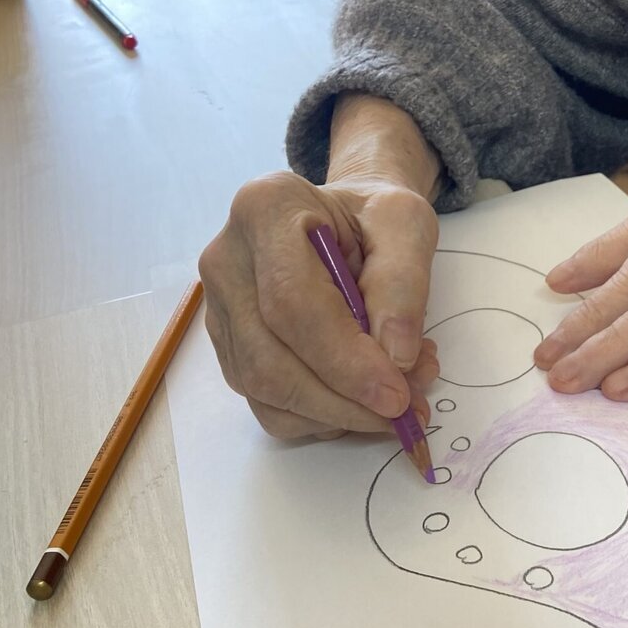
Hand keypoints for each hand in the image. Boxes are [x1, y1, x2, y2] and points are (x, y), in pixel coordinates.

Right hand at [199, 171, 440, 439]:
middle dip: (343, 400)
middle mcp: (226, 260)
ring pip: (265, 390)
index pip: (292, 303)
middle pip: (270, 358)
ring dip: (337, 414)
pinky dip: (322, 417)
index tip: (397, 395)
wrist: (345, 220)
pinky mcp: (230, 347)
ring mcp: (220, 308)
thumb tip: (395, 356)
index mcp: (265, 209)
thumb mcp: (405, 223)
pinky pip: (268, 403)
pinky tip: (363, 399)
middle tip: (407, 411)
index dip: (344, 360)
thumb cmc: (373, 216)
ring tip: (400, 397)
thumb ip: (404, 281)